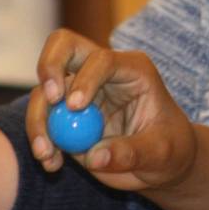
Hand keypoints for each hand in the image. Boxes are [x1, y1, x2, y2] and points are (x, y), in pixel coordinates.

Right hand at [26, 28, 197, 191]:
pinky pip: (42, 117)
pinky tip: (53, 163)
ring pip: (44, 89)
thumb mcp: (161, 153)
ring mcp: (80, 90)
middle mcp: (104, 73)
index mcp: (133, 70)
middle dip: (50, 67)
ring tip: (47, 155)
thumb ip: (131, 153)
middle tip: (50, 99)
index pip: (103, 60)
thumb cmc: (170, 148)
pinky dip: (40, 138)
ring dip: (39, 120)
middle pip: (65, 47)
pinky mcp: (65, 113)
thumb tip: (93, 157)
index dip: (86, 78)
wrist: (160, 162)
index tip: (76, 106)